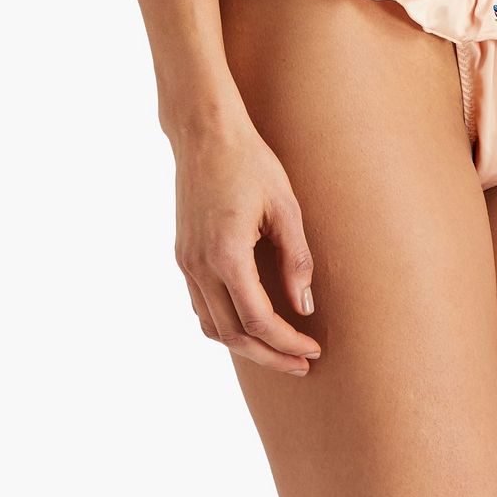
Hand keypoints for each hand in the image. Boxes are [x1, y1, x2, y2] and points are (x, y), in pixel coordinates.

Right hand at [171, 107, 321, 375]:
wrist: (205, 133)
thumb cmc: (251, 162)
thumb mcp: (286, 206)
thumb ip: (296, 259)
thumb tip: (305, 306)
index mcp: (226, 256)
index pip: (259, 321)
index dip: (288, 342)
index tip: (313, 349)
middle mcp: (200, 267)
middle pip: (233, 335)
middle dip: (270, 355)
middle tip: (301, 364)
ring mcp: (186, 262)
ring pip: (211, 327)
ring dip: (245, 345)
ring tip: (279, 349)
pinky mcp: (182, 255)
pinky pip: (200, 305)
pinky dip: (224, 324)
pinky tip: (248, 321)